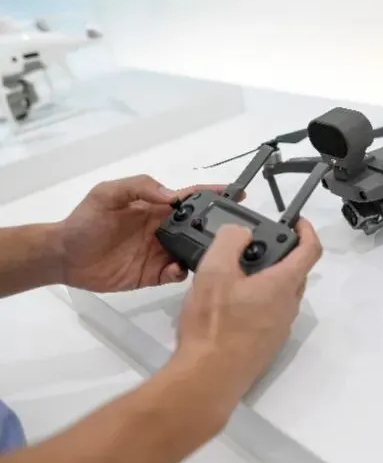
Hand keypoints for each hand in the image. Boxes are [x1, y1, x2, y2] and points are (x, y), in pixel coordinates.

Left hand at [58, 174, 242, 292]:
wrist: (65, 256)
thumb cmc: (85, 221)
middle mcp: (164, 229)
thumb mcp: (107, 194)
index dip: (213, 194)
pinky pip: (176, 274)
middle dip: (217, 228)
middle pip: (198, 226)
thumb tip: (171, 195)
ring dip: (204, 252)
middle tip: (232, 233)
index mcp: (156, 208)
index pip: (190, 199)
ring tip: (211, 254)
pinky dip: (183, 272)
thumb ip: (139, 187)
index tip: (237, 193)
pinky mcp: (153, 274)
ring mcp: (160, 253)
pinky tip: (178, 269)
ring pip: (192, 251)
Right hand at [172, 219, 321, 412]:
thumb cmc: (215, 324)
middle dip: (279, 254)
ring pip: (281, 293)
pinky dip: (257, 301)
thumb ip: (230, 241)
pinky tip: (228, 305)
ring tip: (233, 276)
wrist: (209, 377)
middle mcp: (289, 306)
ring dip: (266, 279)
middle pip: (295, 272)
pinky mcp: (267, 344)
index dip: (307, 231)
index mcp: (284, 284)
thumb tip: (242, 233)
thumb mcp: (215, 271)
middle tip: (251, 248)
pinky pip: (269, 313)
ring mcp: (280, 327)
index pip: (310, 250)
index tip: (297, 222)